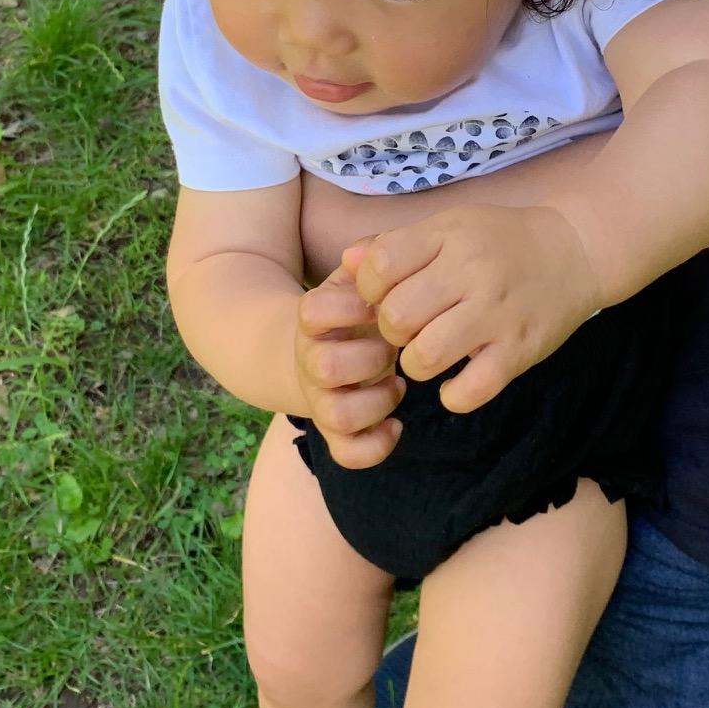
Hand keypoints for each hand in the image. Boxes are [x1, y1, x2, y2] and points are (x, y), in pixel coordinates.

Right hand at [293, 265, 403, 469]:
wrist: (325, 345)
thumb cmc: (356, 308)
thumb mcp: (356, 280)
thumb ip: (366, 262)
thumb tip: (359, 254)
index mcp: (313, 320)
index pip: (313, 312)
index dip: (350, 308)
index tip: (379, 304)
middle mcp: (311, 361)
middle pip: (326, 367)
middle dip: (370, 359)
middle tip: (394, 349)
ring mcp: (320, 399)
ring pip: (336, 415)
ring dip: (376, 402)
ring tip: (398, 384)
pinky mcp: (334, 431)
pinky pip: (347, 452)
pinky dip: (376, 445)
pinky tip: (397, 425)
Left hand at [343, 205, 600, 413]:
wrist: (576, 250)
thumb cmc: (500, 240)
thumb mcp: (450, 226)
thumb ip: (396, 244)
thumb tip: (346, 264)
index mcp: (449, 235)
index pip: (380, 266)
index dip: (369, 290)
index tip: (385, 296)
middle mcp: (472, 271)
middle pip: (396, 316)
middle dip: (391, 331)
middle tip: (408, 329)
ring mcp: (497, 313)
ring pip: (424, 357)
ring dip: (416, 364)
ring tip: (430, 354)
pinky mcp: (520, 350)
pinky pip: (470, 390)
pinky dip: (454, 396)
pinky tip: (456, 382)